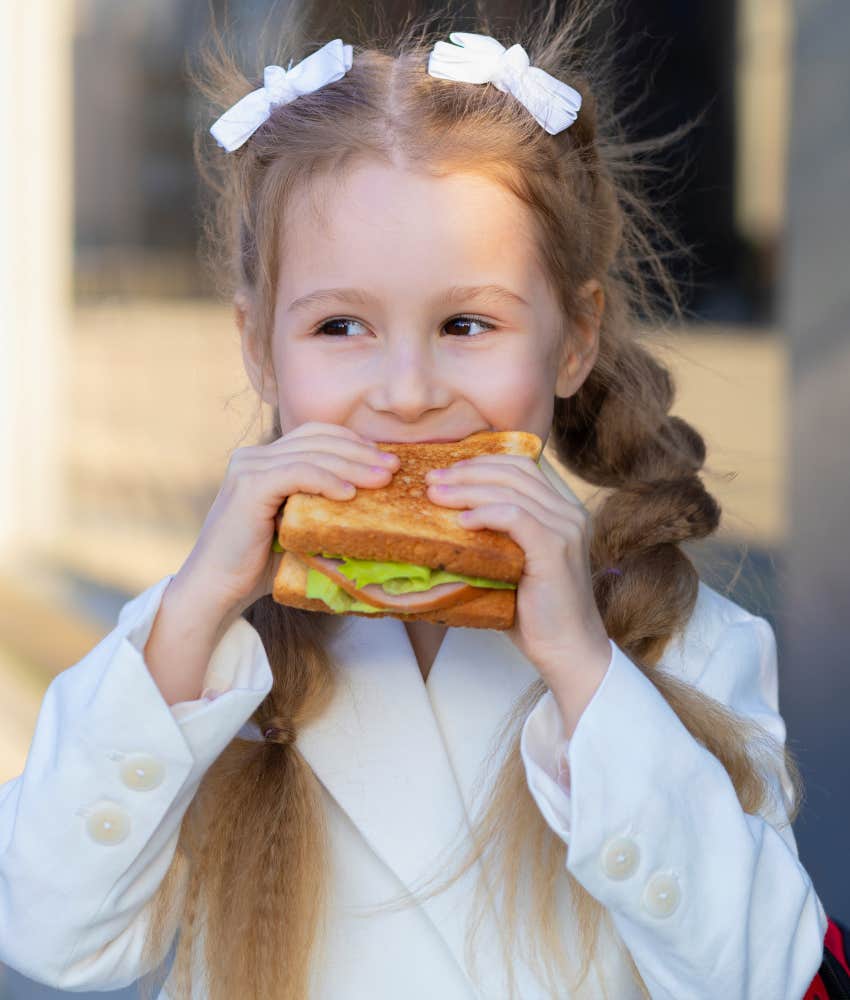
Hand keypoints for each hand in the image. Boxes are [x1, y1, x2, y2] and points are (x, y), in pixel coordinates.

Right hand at [174, 421, 399, 620]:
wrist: (215, 591)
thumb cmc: (259, 568)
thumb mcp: (297, 529)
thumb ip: (321, 510)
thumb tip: (374, 507)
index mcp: (264, 461)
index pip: (315, 435)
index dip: (352, 442)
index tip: (384, 459)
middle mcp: (254, 457)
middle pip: (318, 439)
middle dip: (361, 452)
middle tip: (395, 467)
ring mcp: (249, 468)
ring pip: (312, 454)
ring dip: (353, 465)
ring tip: (383, 480)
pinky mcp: (249, 487)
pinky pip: (297, 473)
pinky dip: (327, 481)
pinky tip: (351, 494)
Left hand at [425, 454, 611, 731]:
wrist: (567, 651)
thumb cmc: (535, 614)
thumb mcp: (514, 564)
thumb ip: (496, 537)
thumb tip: (446, 519)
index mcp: (562, 510)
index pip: (520, 466)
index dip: (481, 463)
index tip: (445, 472)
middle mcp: (569, 512)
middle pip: (513, 471)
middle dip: (466, 471)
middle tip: (430, 480)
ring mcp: (565, 528)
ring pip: (510, 490)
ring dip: (466, 489)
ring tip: (434, 496)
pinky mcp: (555, 548)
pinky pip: (515, 517)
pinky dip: (484, 514)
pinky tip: (461, 522)